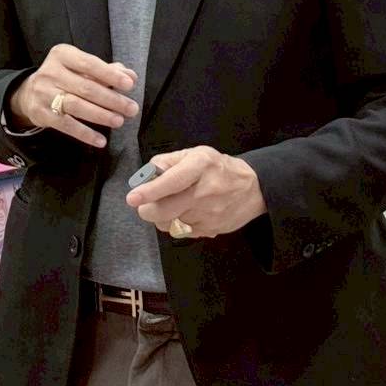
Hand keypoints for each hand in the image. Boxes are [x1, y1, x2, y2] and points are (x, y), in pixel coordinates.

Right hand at [8, 44, 137, 146]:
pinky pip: (66, 124)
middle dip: (111, 99)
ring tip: (119, 121)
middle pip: (85, 87)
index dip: (110, 75)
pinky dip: (85, 133)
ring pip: (76, 105)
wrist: (28, 93)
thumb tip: (130, 75)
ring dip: (100, 115)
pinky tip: (100, 140)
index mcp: (62, 55)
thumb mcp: (80, 67)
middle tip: (131, 108)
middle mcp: (51, 72)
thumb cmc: (63, 77)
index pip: (89, 64)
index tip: (129, 85)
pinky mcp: (41, 113)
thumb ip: (106, 71)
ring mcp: (44, 93)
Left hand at [125, 146, 266, 237]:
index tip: (132, 198)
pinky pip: (182, 232)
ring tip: (169, 205)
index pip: (172, 182)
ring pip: (169, 224)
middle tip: (143, 204)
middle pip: (166, 210)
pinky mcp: (211, 230)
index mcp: (199, 167)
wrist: (253, 189)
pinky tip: (184, 213)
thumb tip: (147, 174)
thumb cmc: (217, 167)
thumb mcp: (194, 154)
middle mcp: (205, 192)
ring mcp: (209, 215)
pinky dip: (176, 224)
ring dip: (161, 217)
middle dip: (147, 210)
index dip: (150, 191)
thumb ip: (167, 161)